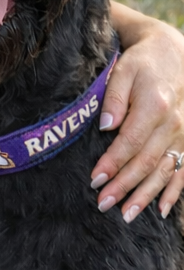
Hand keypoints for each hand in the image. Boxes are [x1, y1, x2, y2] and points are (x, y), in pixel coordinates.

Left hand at [91, 5, 183, 222]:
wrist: (174, 54)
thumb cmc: (143, 63)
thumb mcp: (124, 70)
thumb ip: (113, 97)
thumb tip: (106, 125)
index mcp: (154, 106)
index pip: (130, 142)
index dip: (113, 163)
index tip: (95, 180)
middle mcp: (173, 124)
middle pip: (147, 162)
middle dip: (124, 186)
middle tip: (103, 204)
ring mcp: (183, 134)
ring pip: (165, 172)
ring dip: (146, 196)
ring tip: (127, 215)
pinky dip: (173, 192)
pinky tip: (161, 211)